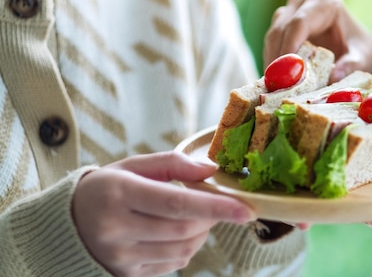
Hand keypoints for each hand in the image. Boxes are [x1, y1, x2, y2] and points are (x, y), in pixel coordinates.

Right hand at [72, 152, 255, 276]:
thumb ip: (173, 164)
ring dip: (202, 232)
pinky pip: (173, 265)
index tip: (246, 208)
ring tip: (195, 216)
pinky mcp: (126, 275)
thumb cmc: (108, 187)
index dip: (215, 207)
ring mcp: (120, 257)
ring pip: (183, 250)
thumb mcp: (134, 165)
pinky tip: (178, 233)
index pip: (176, 203)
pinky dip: (187, 247)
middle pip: (184, 229)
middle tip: (218, 205)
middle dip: (212, 217)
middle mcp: (116, 229)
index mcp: (118, 194)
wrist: (68, 222)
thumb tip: (211, 170)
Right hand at [264, 0, 371, 81]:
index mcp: (325, 2)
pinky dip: (272, 64)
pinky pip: (271, 45)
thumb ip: (351, 66)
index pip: (300, 23)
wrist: (353, 46)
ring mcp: (289, 11)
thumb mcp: (362, 58)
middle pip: (281, 29)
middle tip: (277, 87)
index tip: (286, 74)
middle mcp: (303, 1)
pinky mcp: (281, 25)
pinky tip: (276, 82)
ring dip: (272, 63)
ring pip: (272, 37)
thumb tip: (334, 77)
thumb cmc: (357, 48)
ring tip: (276, 88)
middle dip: (277, 59)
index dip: (289, 48)